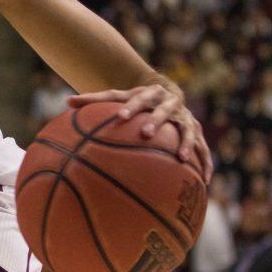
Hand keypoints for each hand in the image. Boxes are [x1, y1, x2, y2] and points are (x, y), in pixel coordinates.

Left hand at [69, 84, 212, 182]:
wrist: (166, 91)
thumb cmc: (135, 99)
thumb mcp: (118, 96)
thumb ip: (94, 100)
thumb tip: (65, 102)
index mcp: (150, 94)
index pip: (139, 98)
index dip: (131, 107)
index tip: (121, 118)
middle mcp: (170, 103)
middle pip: (164, 111)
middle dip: (156, 122)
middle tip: (147, 134)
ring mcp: (185, 117)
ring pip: (188, 129)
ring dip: (186, 142)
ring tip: (182, 159)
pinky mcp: (196, 131)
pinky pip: (203, 148)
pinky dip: (205, 162)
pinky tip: (205, 180)